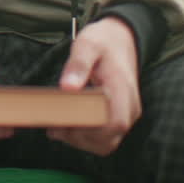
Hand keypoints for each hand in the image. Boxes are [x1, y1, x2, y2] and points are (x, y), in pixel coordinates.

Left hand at [47, 16, 140, 155]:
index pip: (113, 124)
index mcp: (122, 90)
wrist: (121, 39)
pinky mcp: (119, 117)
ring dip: (80, 140)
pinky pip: (105, 138)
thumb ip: (77, 65)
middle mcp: (129, 107)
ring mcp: (127, 114)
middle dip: (78, 137)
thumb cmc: (103, 41)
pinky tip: (68, 127)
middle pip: (107, 140)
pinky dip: (86, 138)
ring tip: (57, 127)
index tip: (63, 122)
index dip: (87, 130)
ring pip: (105, 144)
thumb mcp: (87, 44)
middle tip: (54, 125)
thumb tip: (67, 87)